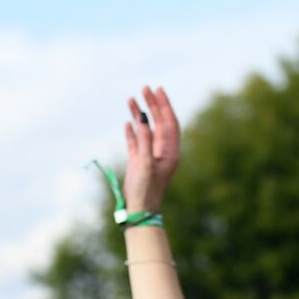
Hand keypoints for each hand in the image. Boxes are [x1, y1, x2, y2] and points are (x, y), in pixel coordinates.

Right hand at [122, 86, 180, 213]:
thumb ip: (145, 139)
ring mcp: (150, 156)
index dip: (164, 105)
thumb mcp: (146, 163)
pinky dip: (132, 131)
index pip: (169, 122)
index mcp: (170, 152)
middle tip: (145, 88)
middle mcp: (162, 152)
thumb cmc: (146, 189)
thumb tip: (143, 118)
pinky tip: (127, 121)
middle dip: (153, 105)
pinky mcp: (138, 163)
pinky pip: (136, 142)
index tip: (157, 90)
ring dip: (140, 115)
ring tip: (131, 99)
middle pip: (159, 122)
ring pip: (146, 130)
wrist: (140, 211)